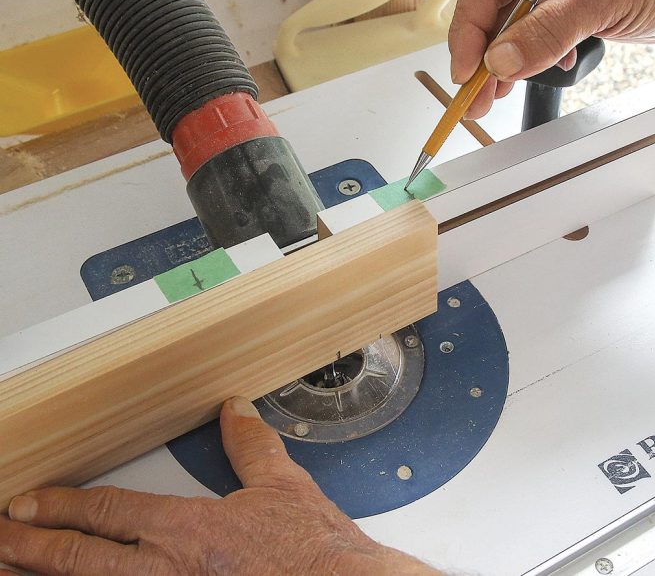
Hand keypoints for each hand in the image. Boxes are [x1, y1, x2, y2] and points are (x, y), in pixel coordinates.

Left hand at [0, 398, 437, 575]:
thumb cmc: (310, 549)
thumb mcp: (281, 485)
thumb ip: (250, 444)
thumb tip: (234, 409)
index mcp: (187, 531)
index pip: (108, 512)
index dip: (61, 505)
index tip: (25, 501)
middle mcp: (167, 574)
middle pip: (79, 560)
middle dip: (28, 547)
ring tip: (8, 567)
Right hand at [448, 0, 654, 117]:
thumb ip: (548, 30)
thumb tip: (501, 61)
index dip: (468, 36)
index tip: (467, 74)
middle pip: (486, 13)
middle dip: (479, 59)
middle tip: (474, 98)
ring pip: (502, 30)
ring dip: (497, 67)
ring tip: (491, 98)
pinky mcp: (555, 7)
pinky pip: (524, 38)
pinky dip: (522, 62)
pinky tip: (529, 75)